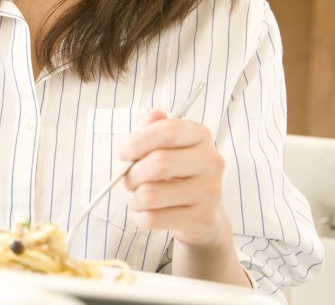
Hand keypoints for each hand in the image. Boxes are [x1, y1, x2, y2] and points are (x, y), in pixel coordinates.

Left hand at [119, 110, 228, 247]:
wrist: (202, 213)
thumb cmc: (176, 173)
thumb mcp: (166, 146)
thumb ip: (154, 129)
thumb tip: (152, 115)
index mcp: (200, 135)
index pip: (168, 131)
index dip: (138, 141)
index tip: (123, 152)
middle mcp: (211, 161)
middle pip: (159, 163)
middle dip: (132, 173)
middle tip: (128, 178)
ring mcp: (210, 191)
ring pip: (151, 194)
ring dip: (134, 197)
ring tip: (138, 197)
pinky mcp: (204, 218)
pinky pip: (153, 218)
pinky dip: (141, 216)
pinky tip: (148, 212)